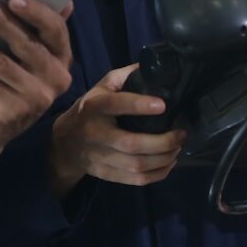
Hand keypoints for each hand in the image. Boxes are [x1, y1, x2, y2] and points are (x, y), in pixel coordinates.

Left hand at [0, 0, 73, 195]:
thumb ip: (34, 28)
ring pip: (1, 64)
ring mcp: (37, 98)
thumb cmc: (9, 78)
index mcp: (62, 57)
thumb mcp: (24, 54)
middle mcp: (56, 78)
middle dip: (3, 22)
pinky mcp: (14, 113)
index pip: (56, 29)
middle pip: (28, 45)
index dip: (37, 12)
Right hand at [48, 64, 186, 196]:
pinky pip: (136, 180)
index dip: (138, 106)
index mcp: (94, 106)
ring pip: (137, 165)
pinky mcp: (106, 174)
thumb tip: (154, 66)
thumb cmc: (90, 109)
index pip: (115, 105)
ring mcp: (100, 157)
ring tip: (178, 148)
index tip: (162, 105)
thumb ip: (125, 77)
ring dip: (164, 159)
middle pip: (131, 144)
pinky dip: (158, 174)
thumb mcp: (101, 86)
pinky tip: (169, 163)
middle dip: (162, 141)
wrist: (65, 143)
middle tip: (181, 133)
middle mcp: (95, 133)